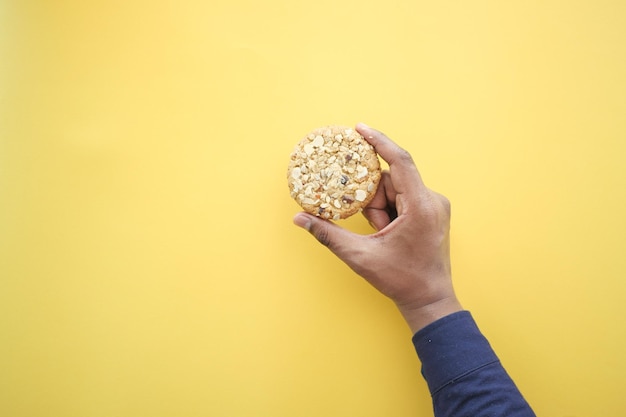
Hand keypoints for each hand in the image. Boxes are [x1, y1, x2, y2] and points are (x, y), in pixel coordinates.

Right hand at [293, 123, 461, 332]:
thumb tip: (299, 218)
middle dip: (373, 200)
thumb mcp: (360, 257)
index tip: (359, 128)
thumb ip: (328, 234)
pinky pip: (404, 199)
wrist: (430, 300)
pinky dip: (389, 212)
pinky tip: (387, 232)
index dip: (378, 142)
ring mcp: (435, 206)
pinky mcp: (433, 212)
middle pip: (392, 181)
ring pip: (396, 191)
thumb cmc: (401, 280)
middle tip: (370, 224)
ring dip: (380, 209)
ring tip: (381, 234)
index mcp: (421, 206)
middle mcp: (433, 201)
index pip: (400, 161)